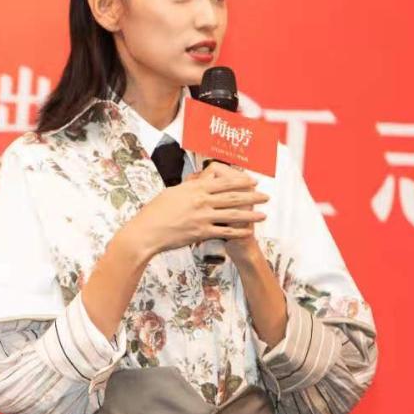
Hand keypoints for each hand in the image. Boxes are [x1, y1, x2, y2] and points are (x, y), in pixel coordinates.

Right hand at [122, 162, 268, 257]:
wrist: (147, 231)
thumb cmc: (155, 211)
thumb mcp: (172, 192)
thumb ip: (189, 188)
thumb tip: (199, 183)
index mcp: (195, 188)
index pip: (223, 182)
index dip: (240, 181)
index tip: (253, 181)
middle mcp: (201, 201)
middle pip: (232, 197)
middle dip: (252, 196)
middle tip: (265, 196)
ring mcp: (202, 217)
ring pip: (233, 214)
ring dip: (251, 214)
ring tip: (263, 214)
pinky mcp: (201, 233)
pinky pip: (224, 231)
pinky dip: (238, 231)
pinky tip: (248, 231)